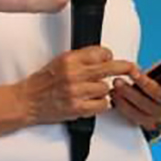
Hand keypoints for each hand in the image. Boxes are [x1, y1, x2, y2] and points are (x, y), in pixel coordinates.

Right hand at [15, 46, 135, 124]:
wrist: (27, 101)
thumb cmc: (42, 83)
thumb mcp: (59, 62)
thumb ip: (80, 59)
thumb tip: (103, 59)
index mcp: (69, 59)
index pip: (99, 52)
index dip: (108, 56)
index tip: (109, 59)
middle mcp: (73, 73)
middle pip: (109, 68)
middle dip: (124, 68)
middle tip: (133, 68)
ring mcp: (76, 91)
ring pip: (106, 88)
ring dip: (103, 91)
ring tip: (90, 92)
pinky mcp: (78, 107)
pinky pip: (103, 104)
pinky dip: (101, 104)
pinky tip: (92, 102)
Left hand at [111, 66, 160, 129]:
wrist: (145, 104)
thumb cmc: (154, 85)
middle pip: (160, 95)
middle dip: (144, 83)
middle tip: (132, 72)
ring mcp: (159, 114)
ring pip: (145, 106)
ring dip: (129, 93)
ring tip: (118, 83)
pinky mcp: (147, 123)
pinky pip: (135, 115)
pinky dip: (123, 104)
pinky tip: (116, 95)